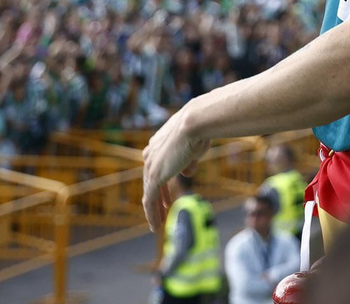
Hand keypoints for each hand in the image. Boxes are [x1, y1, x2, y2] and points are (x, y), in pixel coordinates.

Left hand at [140, 105, 207, 232]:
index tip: (166, 195)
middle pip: (150, 181)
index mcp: (158, 144)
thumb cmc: (200, 131)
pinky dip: (152, 214)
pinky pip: (150, 200)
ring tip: (158, 225)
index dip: (160, 183)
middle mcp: (151, 154)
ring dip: (154, 210)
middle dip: (156, 198)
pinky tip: (156, 226)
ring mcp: (151, 166)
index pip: (155, 167)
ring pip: (149, 194)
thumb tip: (186, 174)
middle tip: (162, 211)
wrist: (195, 123)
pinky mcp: (154, 177)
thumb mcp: (195, 148)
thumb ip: (189, 162)